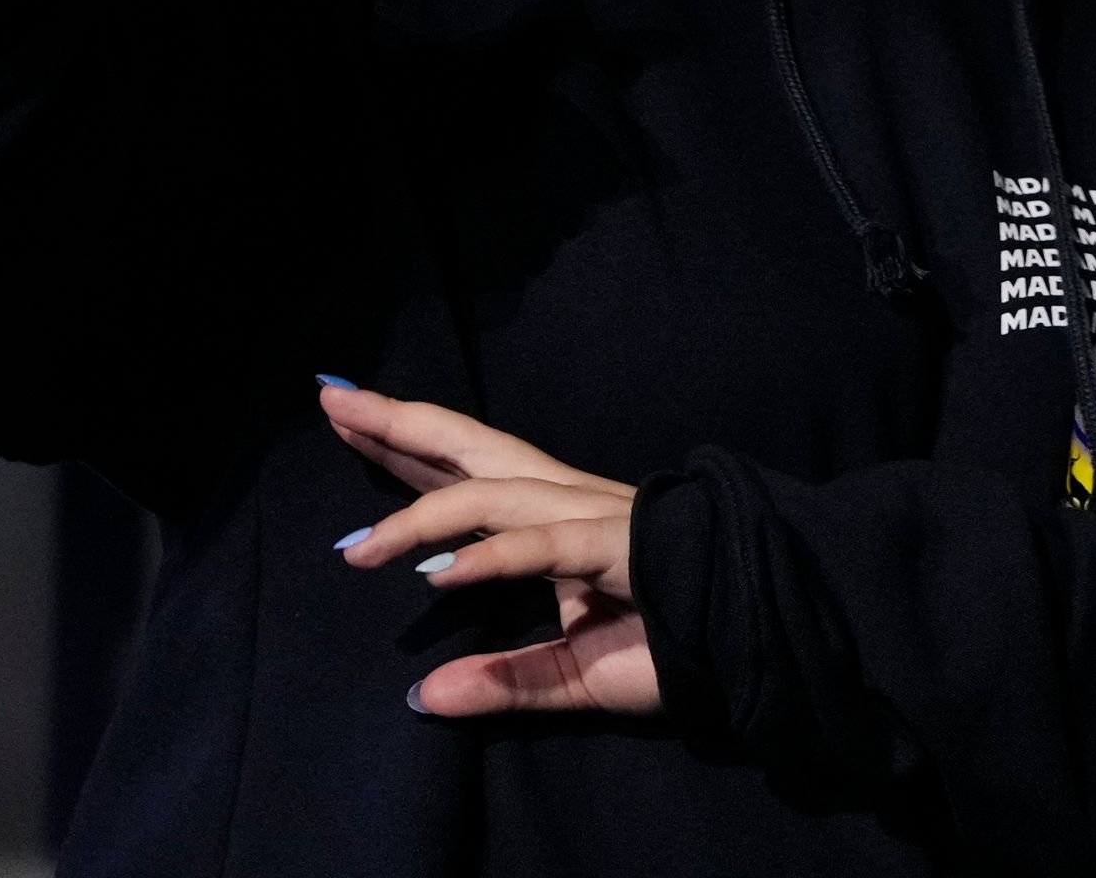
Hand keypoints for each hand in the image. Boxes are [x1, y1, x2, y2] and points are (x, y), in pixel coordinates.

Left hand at [323, 383, 655, 716]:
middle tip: (331, 398)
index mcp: (557, 520)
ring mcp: (597, 519)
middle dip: (401, 424)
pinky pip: (547, 548)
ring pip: (499, 493)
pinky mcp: (623, 550)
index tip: (345, 414)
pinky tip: (437, 575)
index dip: (407, 445)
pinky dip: (491, 556)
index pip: (469, 473)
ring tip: (356, 544)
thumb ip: (503, 680)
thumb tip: (424, 698)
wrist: (765, 636)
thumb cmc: (679, 642)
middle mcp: (570, 504)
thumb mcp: (572, 672)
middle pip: (474, 449)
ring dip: (424, 510)